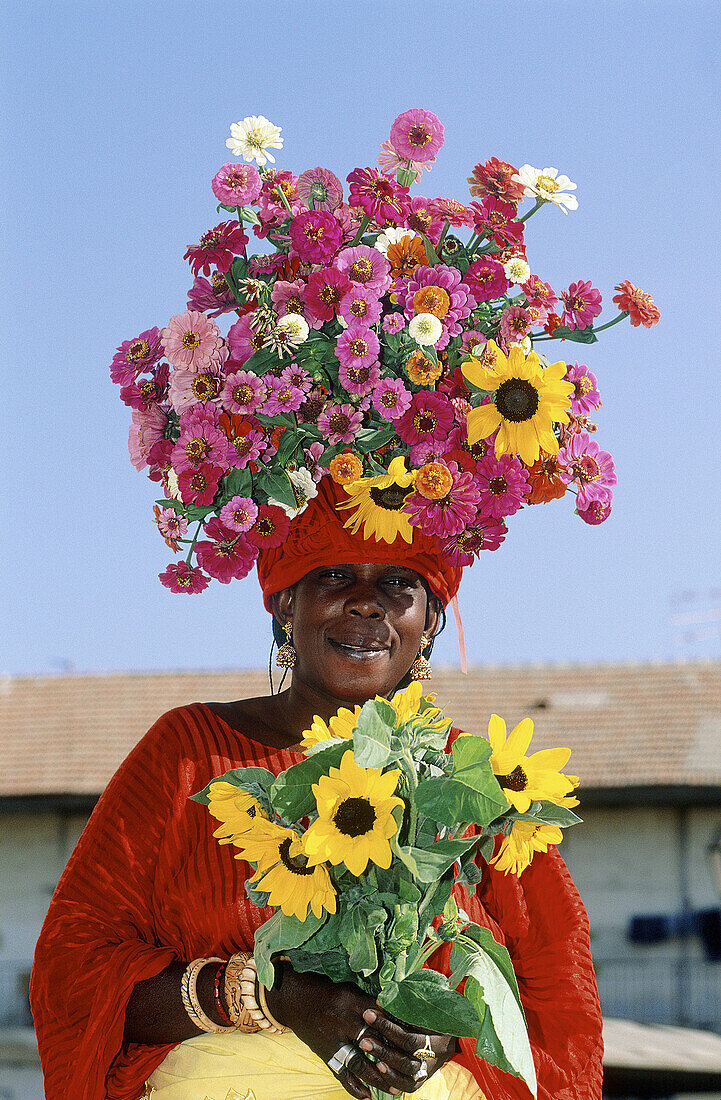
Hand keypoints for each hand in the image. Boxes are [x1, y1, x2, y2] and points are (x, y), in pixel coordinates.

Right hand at [265, 964, 455, 1098]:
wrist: (291, 996)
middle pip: (374, 1042)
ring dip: (378, 1076)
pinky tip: (367, 1098)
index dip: (398, 1028)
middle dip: (393, 1055)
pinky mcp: (323, 1053)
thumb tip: (394, 1010)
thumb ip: (368, 1001)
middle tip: (412, 1068)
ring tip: (395, 1088)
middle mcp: (342, 1021)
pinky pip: (340, 1073)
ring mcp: (332, 1039)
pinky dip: (354, 1087)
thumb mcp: (347, 988)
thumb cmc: (322, 988)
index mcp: (351, 1001)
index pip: (380, 1017)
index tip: (416, 1037)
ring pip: (360, 1062)